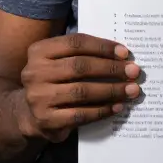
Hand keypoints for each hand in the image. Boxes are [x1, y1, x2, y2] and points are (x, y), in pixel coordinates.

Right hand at [17, 32, 140, 142]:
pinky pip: (80, 114)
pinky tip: (116, 107)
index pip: (75, 43)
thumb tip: (121, 56)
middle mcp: (34, 72)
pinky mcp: (46, 120)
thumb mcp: (59, 61)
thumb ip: (83, 54)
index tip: (125, 53)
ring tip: (131, 90)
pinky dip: (102, 111)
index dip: (102, 46)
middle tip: (134, 72)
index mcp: (39, 51)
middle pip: (80, 66)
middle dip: (111, 68)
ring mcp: (38, 97)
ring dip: (111, 90)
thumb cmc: (54, 81)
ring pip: (82, 91)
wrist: (29, 113)